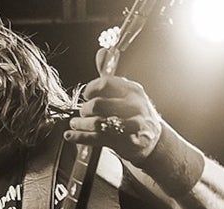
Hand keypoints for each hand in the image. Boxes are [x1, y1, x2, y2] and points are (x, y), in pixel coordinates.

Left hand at [63, 48, 162, 163]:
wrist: (153, 140)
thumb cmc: (134, 114)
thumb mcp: (126, 93)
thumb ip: (110, 78)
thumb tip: (101, 51)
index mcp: (132, 90)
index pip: (105, 84)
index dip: (90, 90)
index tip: (86, 96)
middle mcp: (134, 106)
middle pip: (98, 105)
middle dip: (85, 109)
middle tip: (82, 113)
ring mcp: (132, 125)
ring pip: (98, 123)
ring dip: (81, 124)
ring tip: (74, 123)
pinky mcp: (127, 143)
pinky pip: (98, 139)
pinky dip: (80, 137)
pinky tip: (70, 136)